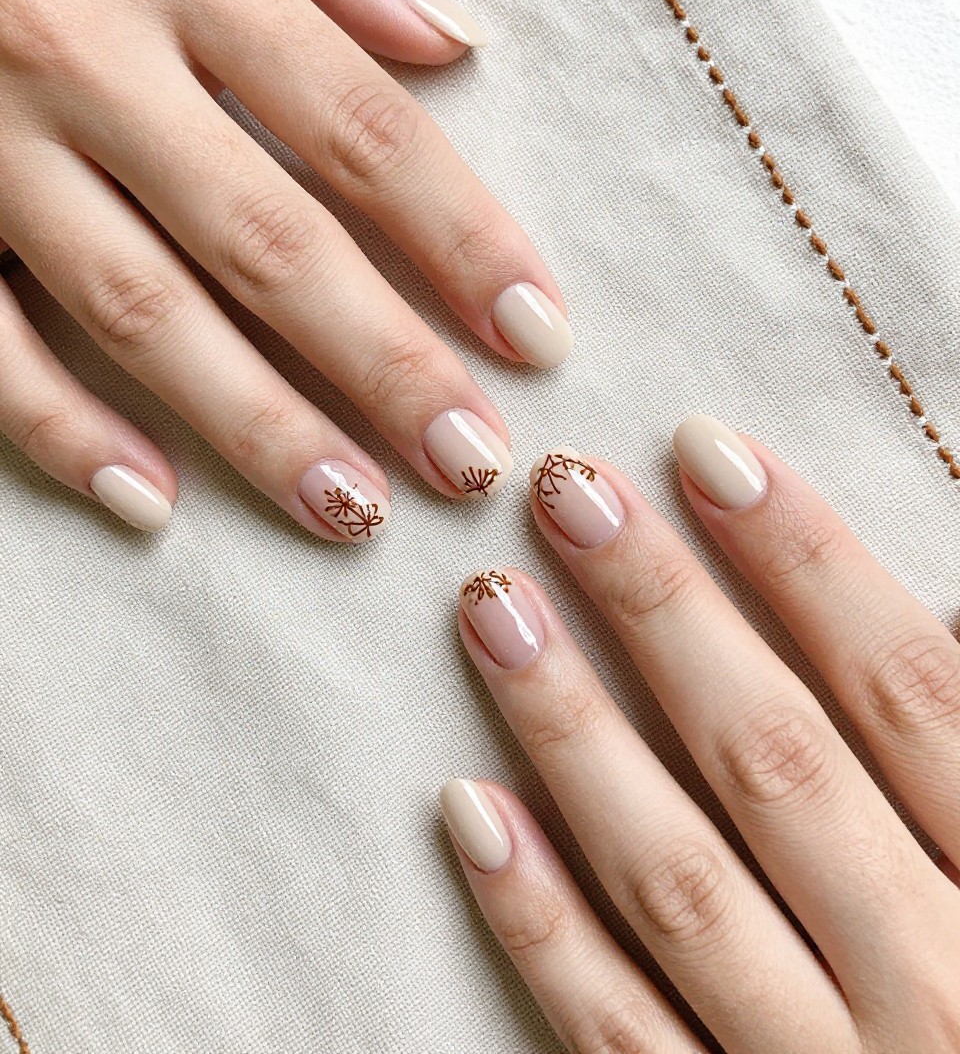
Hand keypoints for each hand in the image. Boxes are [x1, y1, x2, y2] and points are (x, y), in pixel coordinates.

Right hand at [0, 0, 571, 537]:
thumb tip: (444, 40)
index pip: (362, 128)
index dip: (461, 240)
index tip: (536, 333)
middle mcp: (90, 58)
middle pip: (272, 243)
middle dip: (383, 367)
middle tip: (469, 462)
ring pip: (142, 310)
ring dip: (255, 424)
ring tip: (351, 509)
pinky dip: (60, 426)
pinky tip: (150, 497)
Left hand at [442, 416, 959, 1051]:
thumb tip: (920, 614)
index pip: (908, 693)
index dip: (810, 561)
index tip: (706, 451)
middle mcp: (932, 983)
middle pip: (778, 760)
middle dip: (667, 612)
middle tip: (567, 491)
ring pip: (682, 881)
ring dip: (578, 732)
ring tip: (491, 608)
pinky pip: (620, 1034)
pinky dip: (543, 924)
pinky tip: (470, 811)